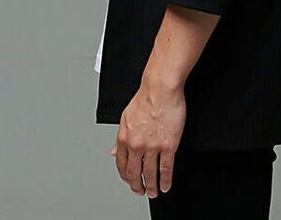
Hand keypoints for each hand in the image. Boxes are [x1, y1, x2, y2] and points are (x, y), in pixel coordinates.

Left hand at [111, 79, 185, 197]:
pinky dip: (165, 181)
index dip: (125, 176)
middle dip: (136, 186)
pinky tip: (165, 185)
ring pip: (150, 174)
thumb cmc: (146, 97)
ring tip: (153, 192)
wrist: (161, 88)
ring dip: (151, 187)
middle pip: (134, 173)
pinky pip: (166, 169)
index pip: (121, 164)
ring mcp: (152, 146)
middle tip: (140, 191)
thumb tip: (113, 151)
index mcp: (124, 137)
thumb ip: (120, 137)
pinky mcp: (168, 145)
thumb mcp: (126, 117)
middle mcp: (136, 144)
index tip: (129, 180)